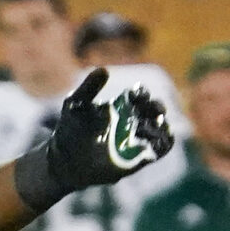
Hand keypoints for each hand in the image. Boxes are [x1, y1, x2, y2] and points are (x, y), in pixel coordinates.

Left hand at [20, 68, 175, 209]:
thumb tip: (104, 70)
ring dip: (162, 125)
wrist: (65, 160)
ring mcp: (135, 140)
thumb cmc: (69, 129)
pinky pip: (158, 150)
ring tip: (157, 125)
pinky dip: (165, 144)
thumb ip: (89, 87)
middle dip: (157, 107)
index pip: (139, 95)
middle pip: (153, 110)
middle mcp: (131, 121)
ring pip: (159, 129)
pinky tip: (161, 139)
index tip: (137, 95)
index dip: (142, 93)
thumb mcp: (75, 104)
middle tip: (155, 109)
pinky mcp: (138, 159)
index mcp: (120, 105)